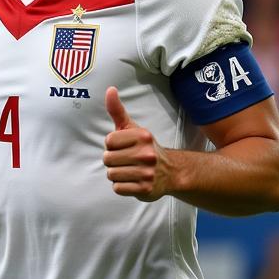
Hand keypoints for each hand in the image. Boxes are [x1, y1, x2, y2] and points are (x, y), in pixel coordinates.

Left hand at [102, 87, 171, 201]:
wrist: (171, 172)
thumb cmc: (143, 147)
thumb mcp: (131, 127)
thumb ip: (117, 110)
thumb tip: (110, 89)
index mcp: (142, 136)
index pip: (108, 141)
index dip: (112, 145)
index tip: (124, 146)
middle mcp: (146, 154)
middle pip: (107, 159)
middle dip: (113, 160)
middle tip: (126, 160)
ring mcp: (147, 172)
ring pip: (111, 174)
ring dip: (116, 174)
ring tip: (129, 170)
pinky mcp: (145, 189)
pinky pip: (117, 188)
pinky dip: (121, 186)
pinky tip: (132, 181)